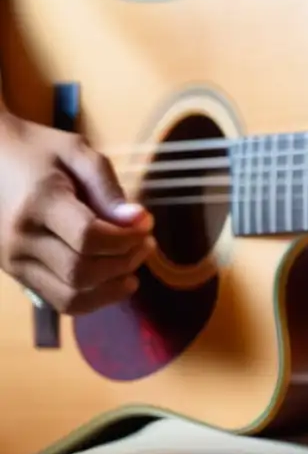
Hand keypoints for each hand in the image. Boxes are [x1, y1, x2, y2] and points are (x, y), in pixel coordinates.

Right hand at [0, 112, 154, 313]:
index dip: (127, 238)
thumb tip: (139, 221)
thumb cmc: (39, 151)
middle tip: (147, 243)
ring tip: (134, 261)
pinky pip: (59, 301)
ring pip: (71, 297)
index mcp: (37, 204)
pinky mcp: (17, 275)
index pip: (89, 238)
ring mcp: (13, 263)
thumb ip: (108, 188)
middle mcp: (19, 240)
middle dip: (125, 262)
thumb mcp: (78, 152)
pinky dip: (93, 298)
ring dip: (112, 287)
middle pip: (82, 272)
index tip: (147, 224)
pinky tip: (114, 279)